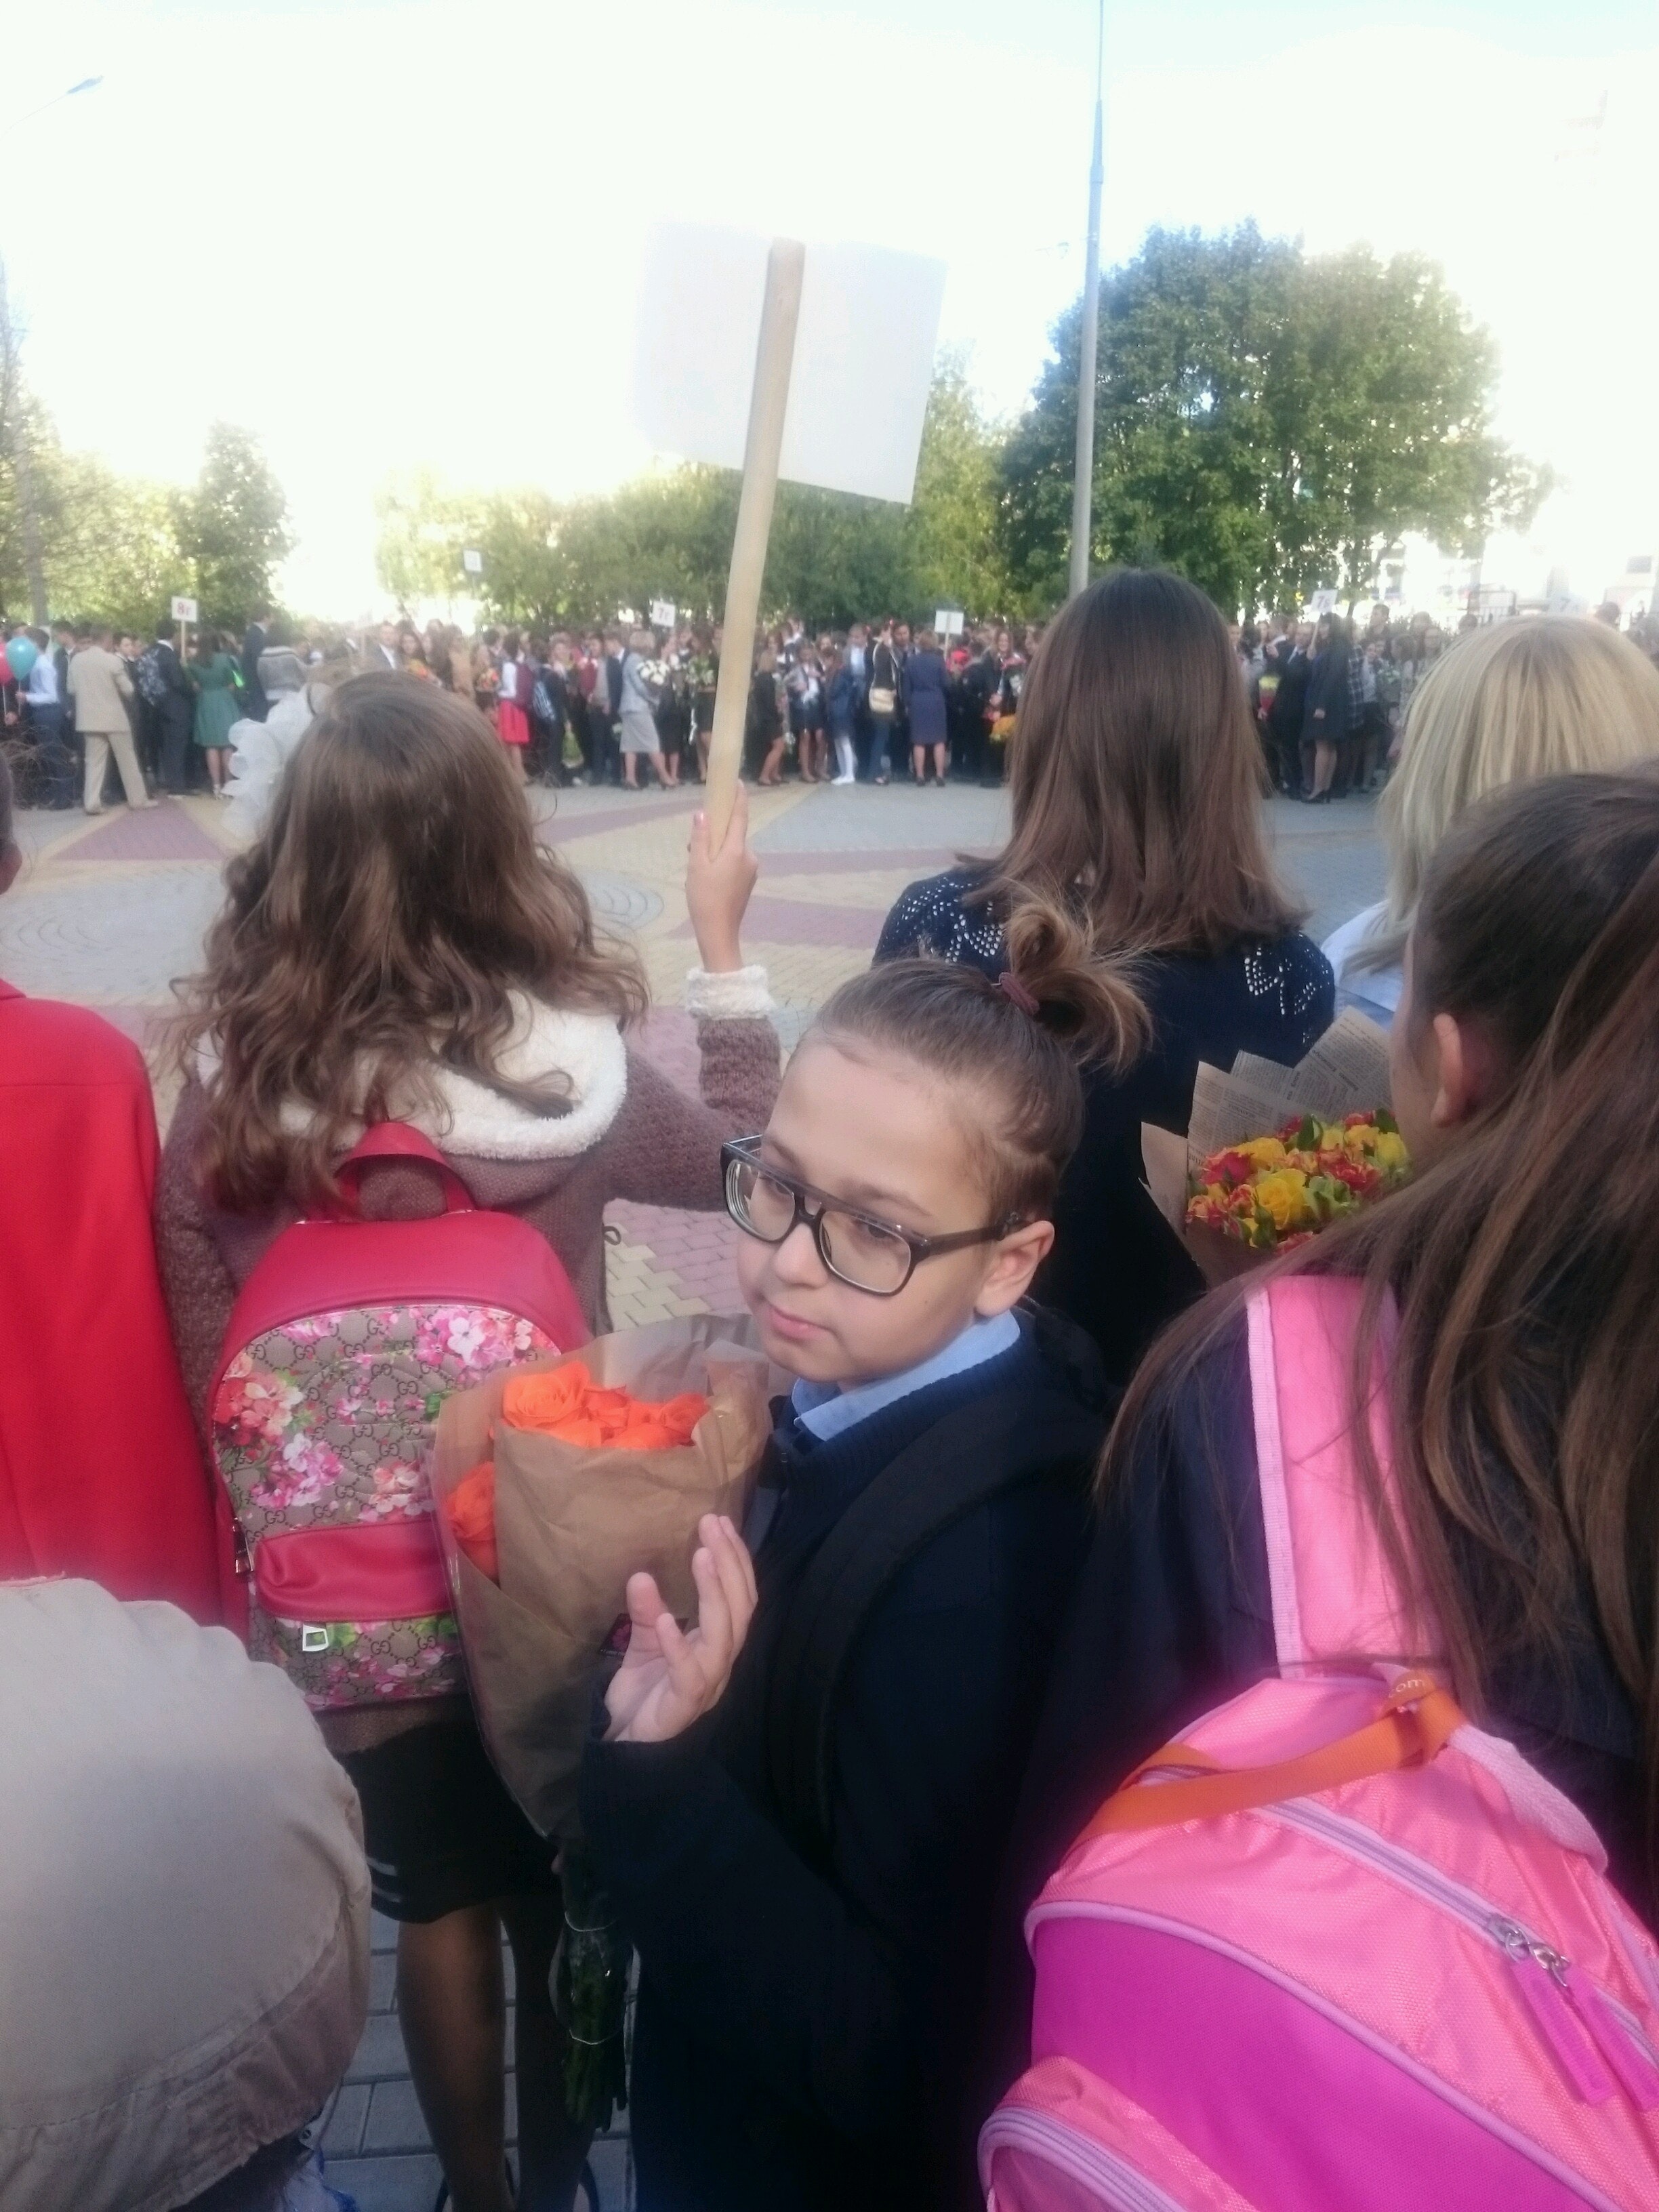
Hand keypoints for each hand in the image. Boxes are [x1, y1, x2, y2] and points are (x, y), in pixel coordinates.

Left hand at [604, 1515, 757, 1744]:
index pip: (739, 1596)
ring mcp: (707, 1683)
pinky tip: (669, 1620)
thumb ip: (647, 1613)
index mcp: (716, 1644)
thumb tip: (642, 1573)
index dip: (735, 1560)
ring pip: (724, 1635)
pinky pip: (689, 1674)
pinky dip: (680, 1645)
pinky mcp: (684, 1705)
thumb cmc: (644, 1696)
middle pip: (740, 1609)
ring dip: (714, 1593)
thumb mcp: (644, 1645)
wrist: (627, 1748)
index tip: (720, 1522)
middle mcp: (720, 1661)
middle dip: (730, 1564)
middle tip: (712, 1525)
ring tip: (701, 1556)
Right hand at [686, 781, 756, 974]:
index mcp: (737, 850)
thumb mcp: (696, 865)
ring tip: (697, 868)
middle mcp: (749, 856)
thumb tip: (701, 814)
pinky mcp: (748, 882)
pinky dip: (722, 862)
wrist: (719, 932)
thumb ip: (699, 838)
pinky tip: (707, 877)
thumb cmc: (704, 898)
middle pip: (733, 834)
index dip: (738, 798)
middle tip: (693, 846)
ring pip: (732, 850)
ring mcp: (751, 870)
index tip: (737, 782)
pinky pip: (735, 862)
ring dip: (716, 850)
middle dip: (715, 833)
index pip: (740, 816)